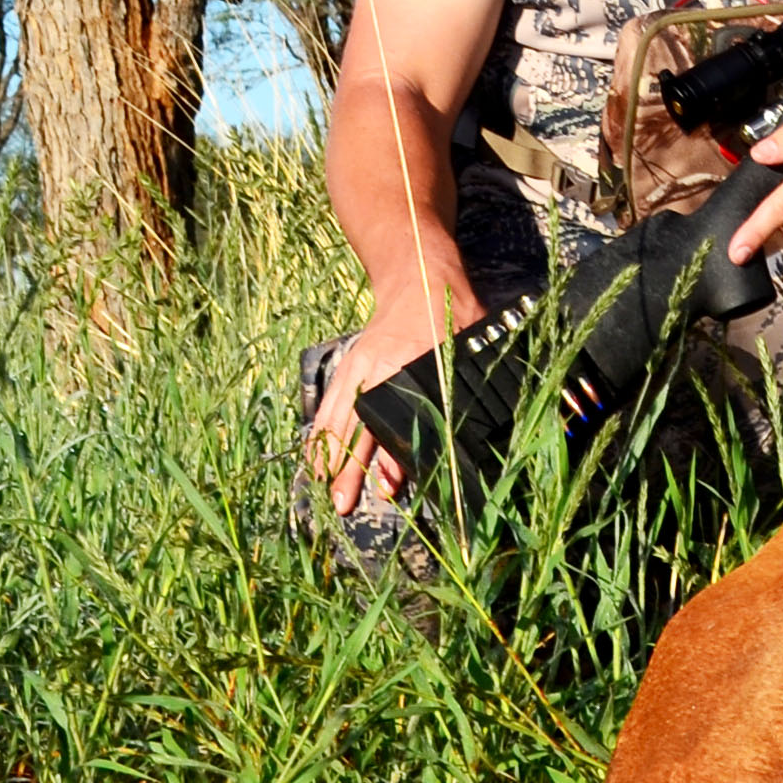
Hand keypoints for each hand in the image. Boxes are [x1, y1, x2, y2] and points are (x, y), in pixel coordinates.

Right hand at [309, 287, 471, 515]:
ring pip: (336, 420)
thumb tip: (457, 432)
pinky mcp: (346, 368)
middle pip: (356, 428)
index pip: (394, 421)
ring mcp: (354, 369)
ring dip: (329, 457)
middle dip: (348, 470)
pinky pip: (328, 406)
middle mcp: (373, 371)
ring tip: (322, 490)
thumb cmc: (450, 313)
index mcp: (405, 366)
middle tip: (342, 505)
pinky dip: (320, 434)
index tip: (387, 486)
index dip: (392, 457)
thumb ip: (458, 386)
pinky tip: (315, 459)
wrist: (417, 277)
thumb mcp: (467, 345)